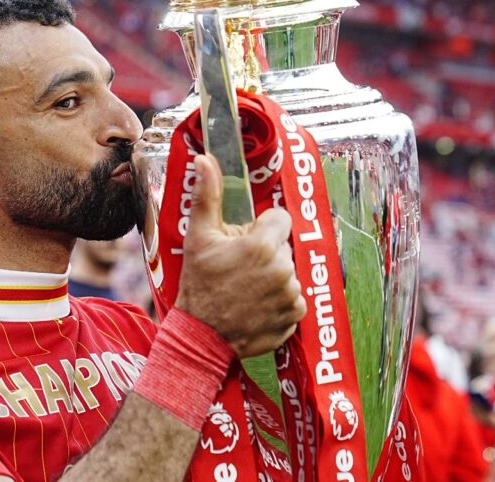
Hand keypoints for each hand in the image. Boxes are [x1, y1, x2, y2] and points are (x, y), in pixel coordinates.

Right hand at [175, 154, 305, 357]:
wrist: (202, 335)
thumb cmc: (198, 283)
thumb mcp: (198, 237)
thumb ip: (207, 196)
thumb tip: (205, 159)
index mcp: (262, 245)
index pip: (279, 219)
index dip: (260, 228)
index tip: (243, 242)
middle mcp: (283, 269)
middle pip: (283, 246)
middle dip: (266, 253)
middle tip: (239, 267)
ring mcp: (292, 295)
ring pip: (289, 272)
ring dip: (273, 276)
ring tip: (246, 288)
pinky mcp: (296, 317)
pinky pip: (295, 297)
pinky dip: (280, 300)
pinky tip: (257, 305)